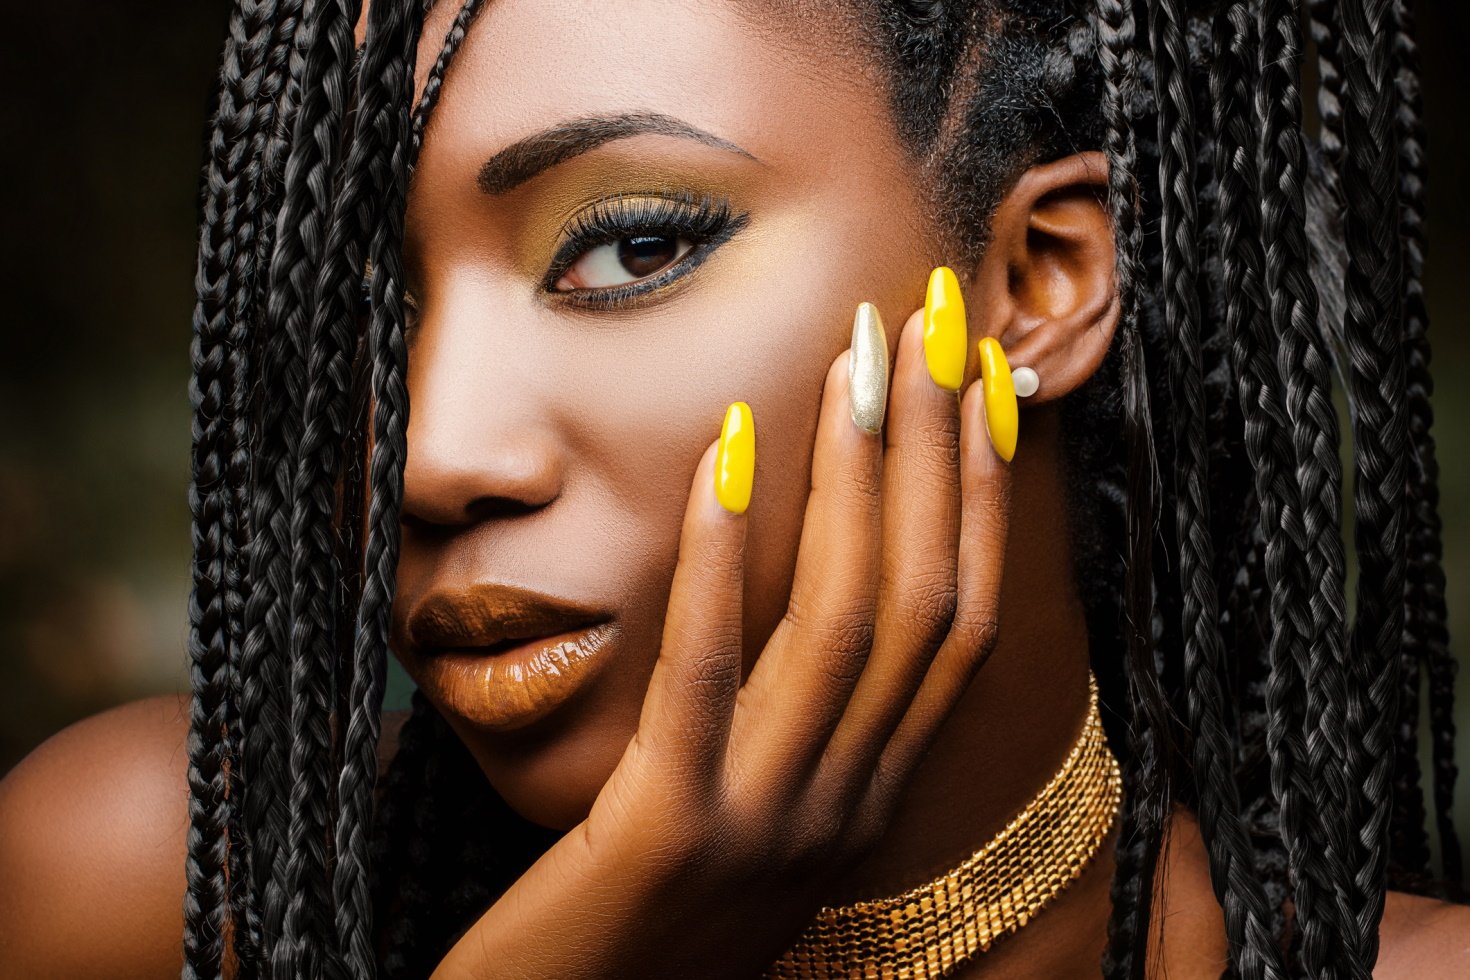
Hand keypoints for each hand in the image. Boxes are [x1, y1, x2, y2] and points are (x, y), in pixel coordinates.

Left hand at [429, 297, 1013, 979]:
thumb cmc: (639, 927)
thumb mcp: (749, 825)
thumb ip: (792, 735)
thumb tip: (805, 603)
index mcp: (869, 803)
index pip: (962, 630)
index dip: (982, 500)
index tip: (980, 384)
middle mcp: (846, 811)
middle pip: (925, 604)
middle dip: (937, 453)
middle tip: (932, 322)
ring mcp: (769, 826)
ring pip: (846, 627)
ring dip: (857, 480)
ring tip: (852, 361)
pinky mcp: (669, 833)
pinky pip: (711, 674)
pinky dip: (725, 557)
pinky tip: (726, 456)